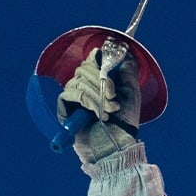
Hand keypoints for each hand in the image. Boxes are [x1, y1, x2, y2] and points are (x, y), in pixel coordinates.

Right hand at [59, 39, 142, 163]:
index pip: (91, 60)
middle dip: (102, 82)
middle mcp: (85, 87)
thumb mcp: (131, 91)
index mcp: (99, 82)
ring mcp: (73, 98)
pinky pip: (69, 94)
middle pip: (84, 69)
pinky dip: (86, 101)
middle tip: (114, 98)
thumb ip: (127, 69)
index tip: (110, 69)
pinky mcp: (64, 109)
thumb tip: (126, 50)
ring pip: (78, 81)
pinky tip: (97, 113)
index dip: (99, 61)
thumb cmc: (126, 122)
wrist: (118, 145)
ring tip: (110, 110)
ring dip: (97, 95)